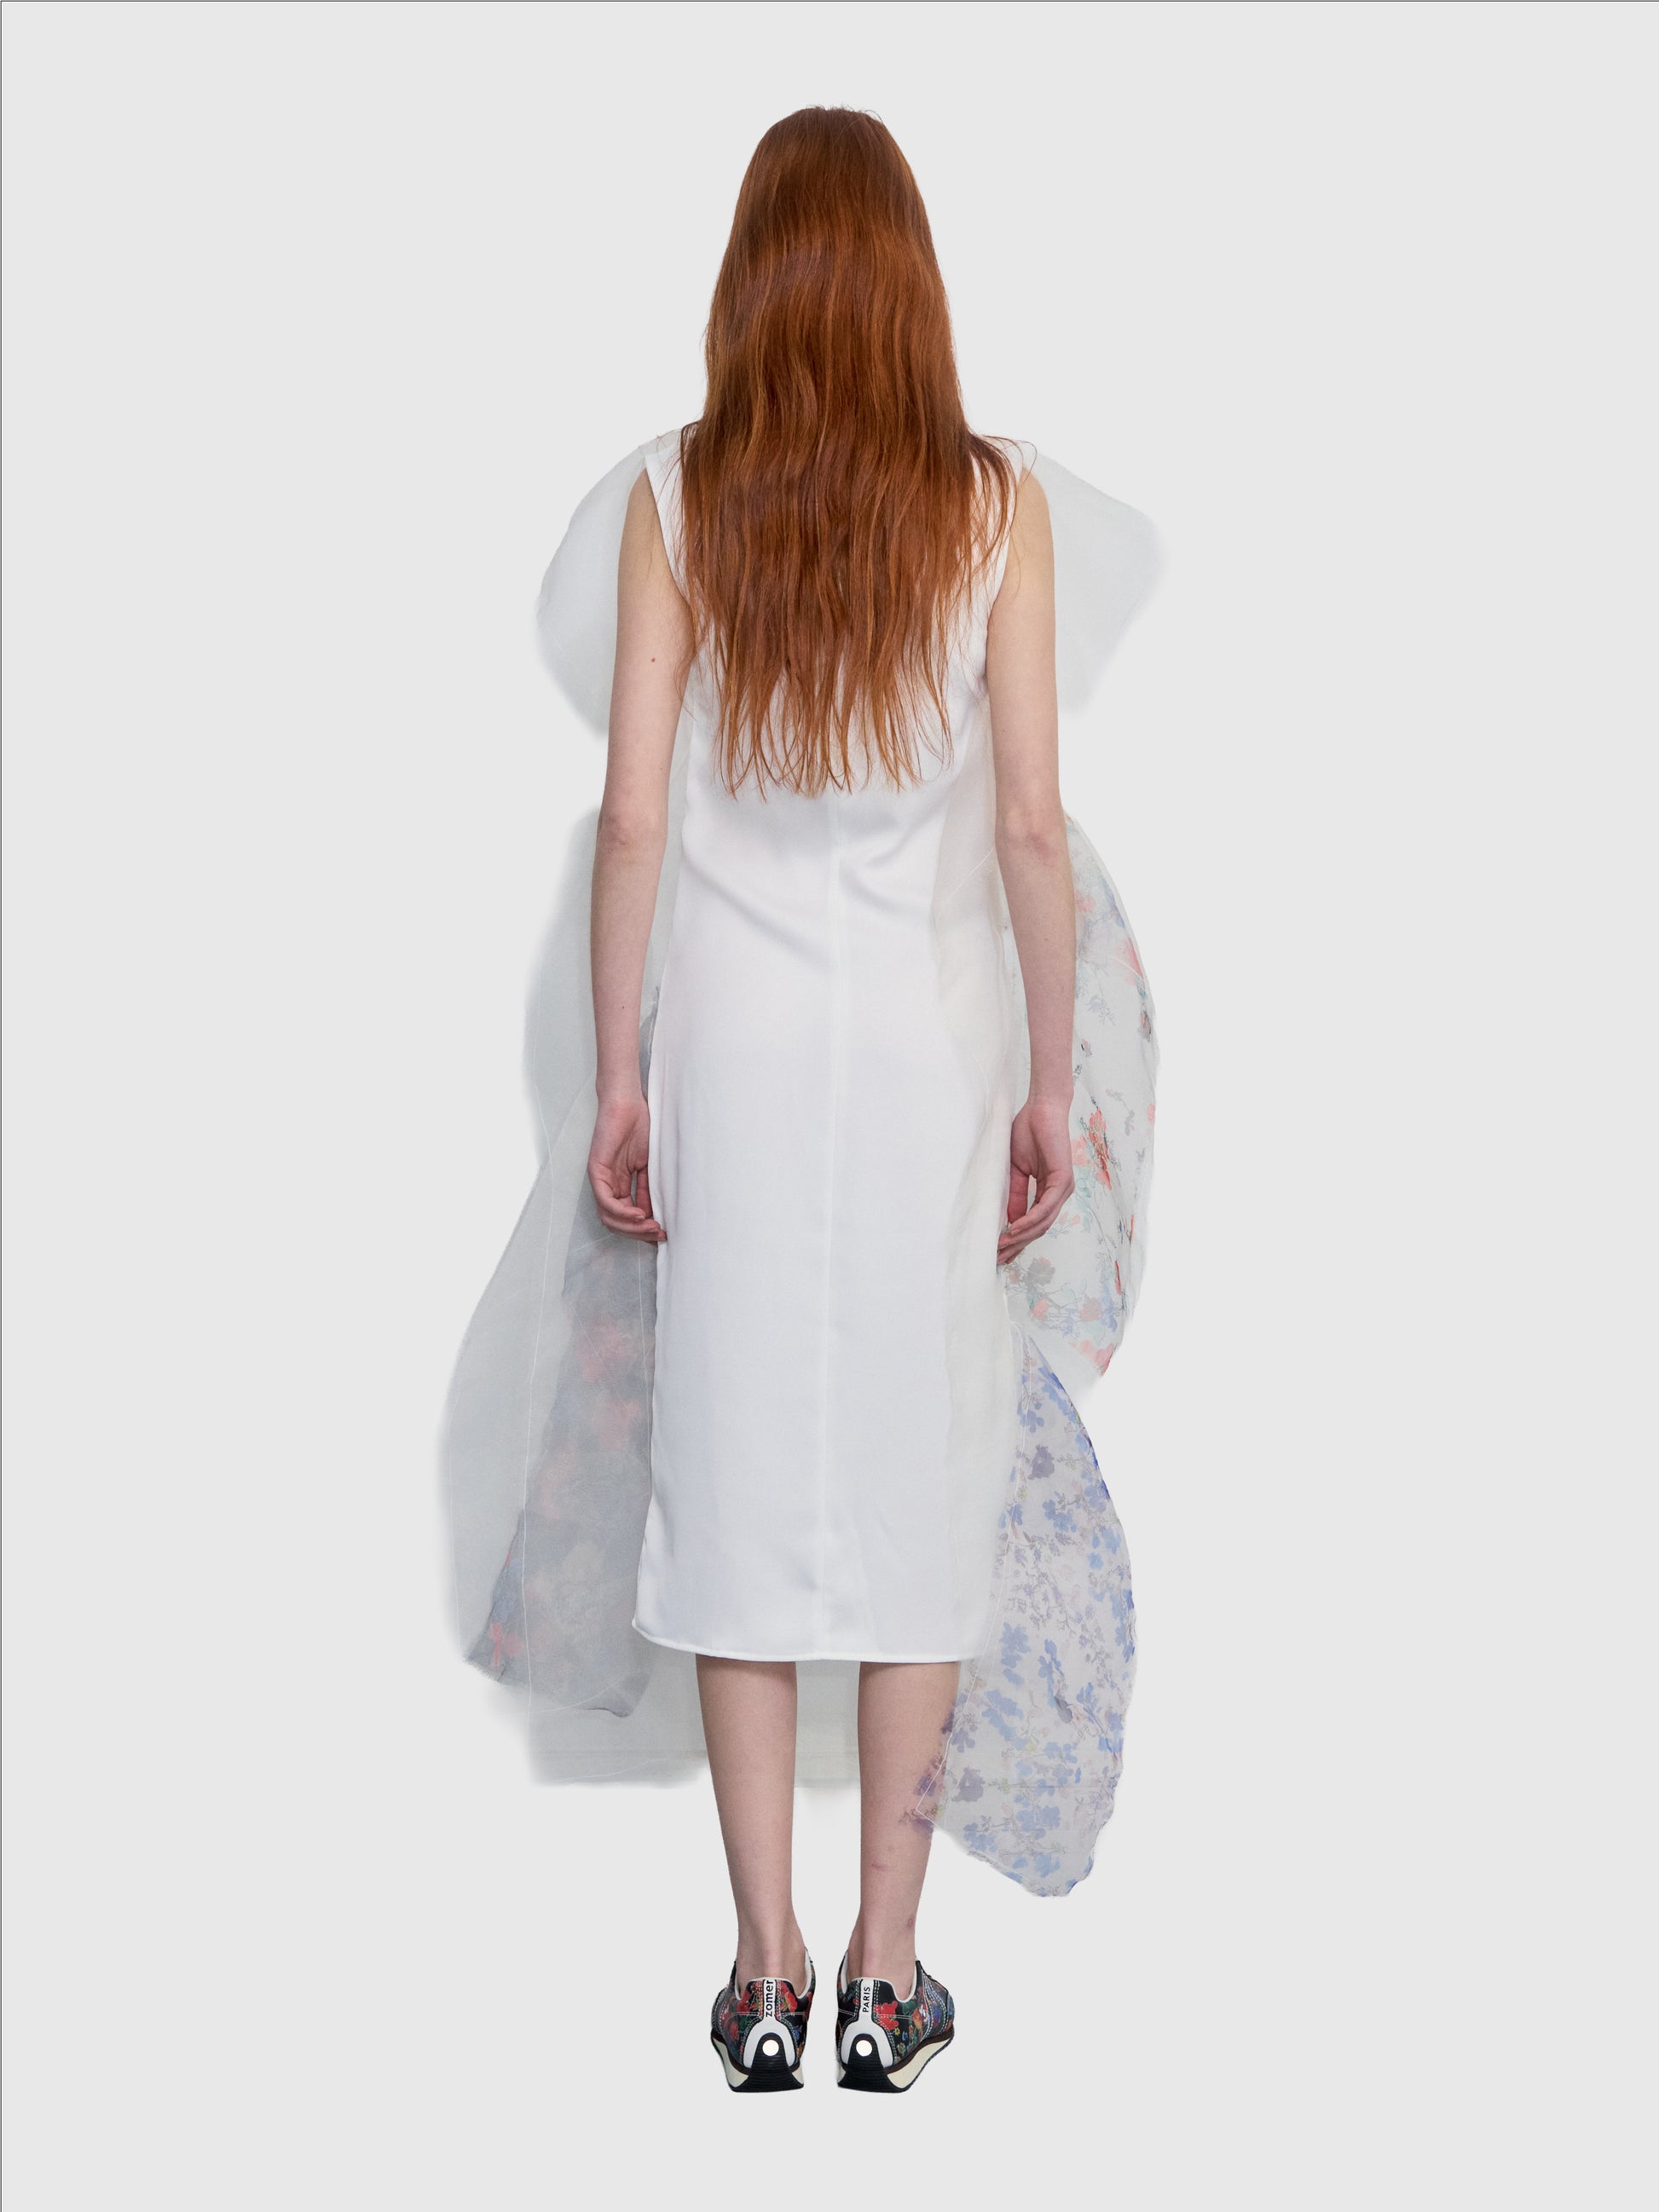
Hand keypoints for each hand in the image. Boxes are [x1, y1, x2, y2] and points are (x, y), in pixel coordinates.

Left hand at [587, 1093, 663, 1242]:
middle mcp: (607, 1185)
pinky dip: (622, 1212)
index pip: (626, 1218)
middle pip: (617, 1223)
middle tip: (659, 1234)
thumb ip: (649, 1189)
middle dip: (638, 1233)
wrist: (629, 1102)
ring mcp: (600, 1178)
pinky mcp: (596, 1170)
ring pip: (609, 1217)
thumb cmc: (640, 1127)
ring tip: (652, 1226)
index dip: (643, 1230)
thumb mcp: (649, 1165)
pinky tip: (640, 1214)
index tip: (663, 1233)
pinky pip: (605, 1200)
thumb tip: (656, 1214)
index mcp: (619, 1185)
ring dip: (631, 1227)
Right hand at [998, 1095, 1073, 1264]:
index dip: (1017, 1239)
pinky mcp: (1063, 1180)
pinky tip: (1015, 1228)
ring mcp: (1063, 1188)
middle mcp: (1059, 1193)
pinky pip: (1046, 1207)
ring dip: (1022, 1236)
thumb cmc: (1028, 1133)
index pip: (1034, 1223)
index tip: (999, 1252)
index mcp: (1048, 1191)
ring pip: (1043, 1222)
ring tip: (1002, 1246)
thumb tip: (1009, 1221)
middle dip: (1017, 1245)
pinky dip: (1030, 1220)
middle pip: (1039, 1229)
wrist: (1041, 1109)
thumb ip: (1015, 1195)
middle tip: (998, 1257)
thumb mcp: (1016, 1170)